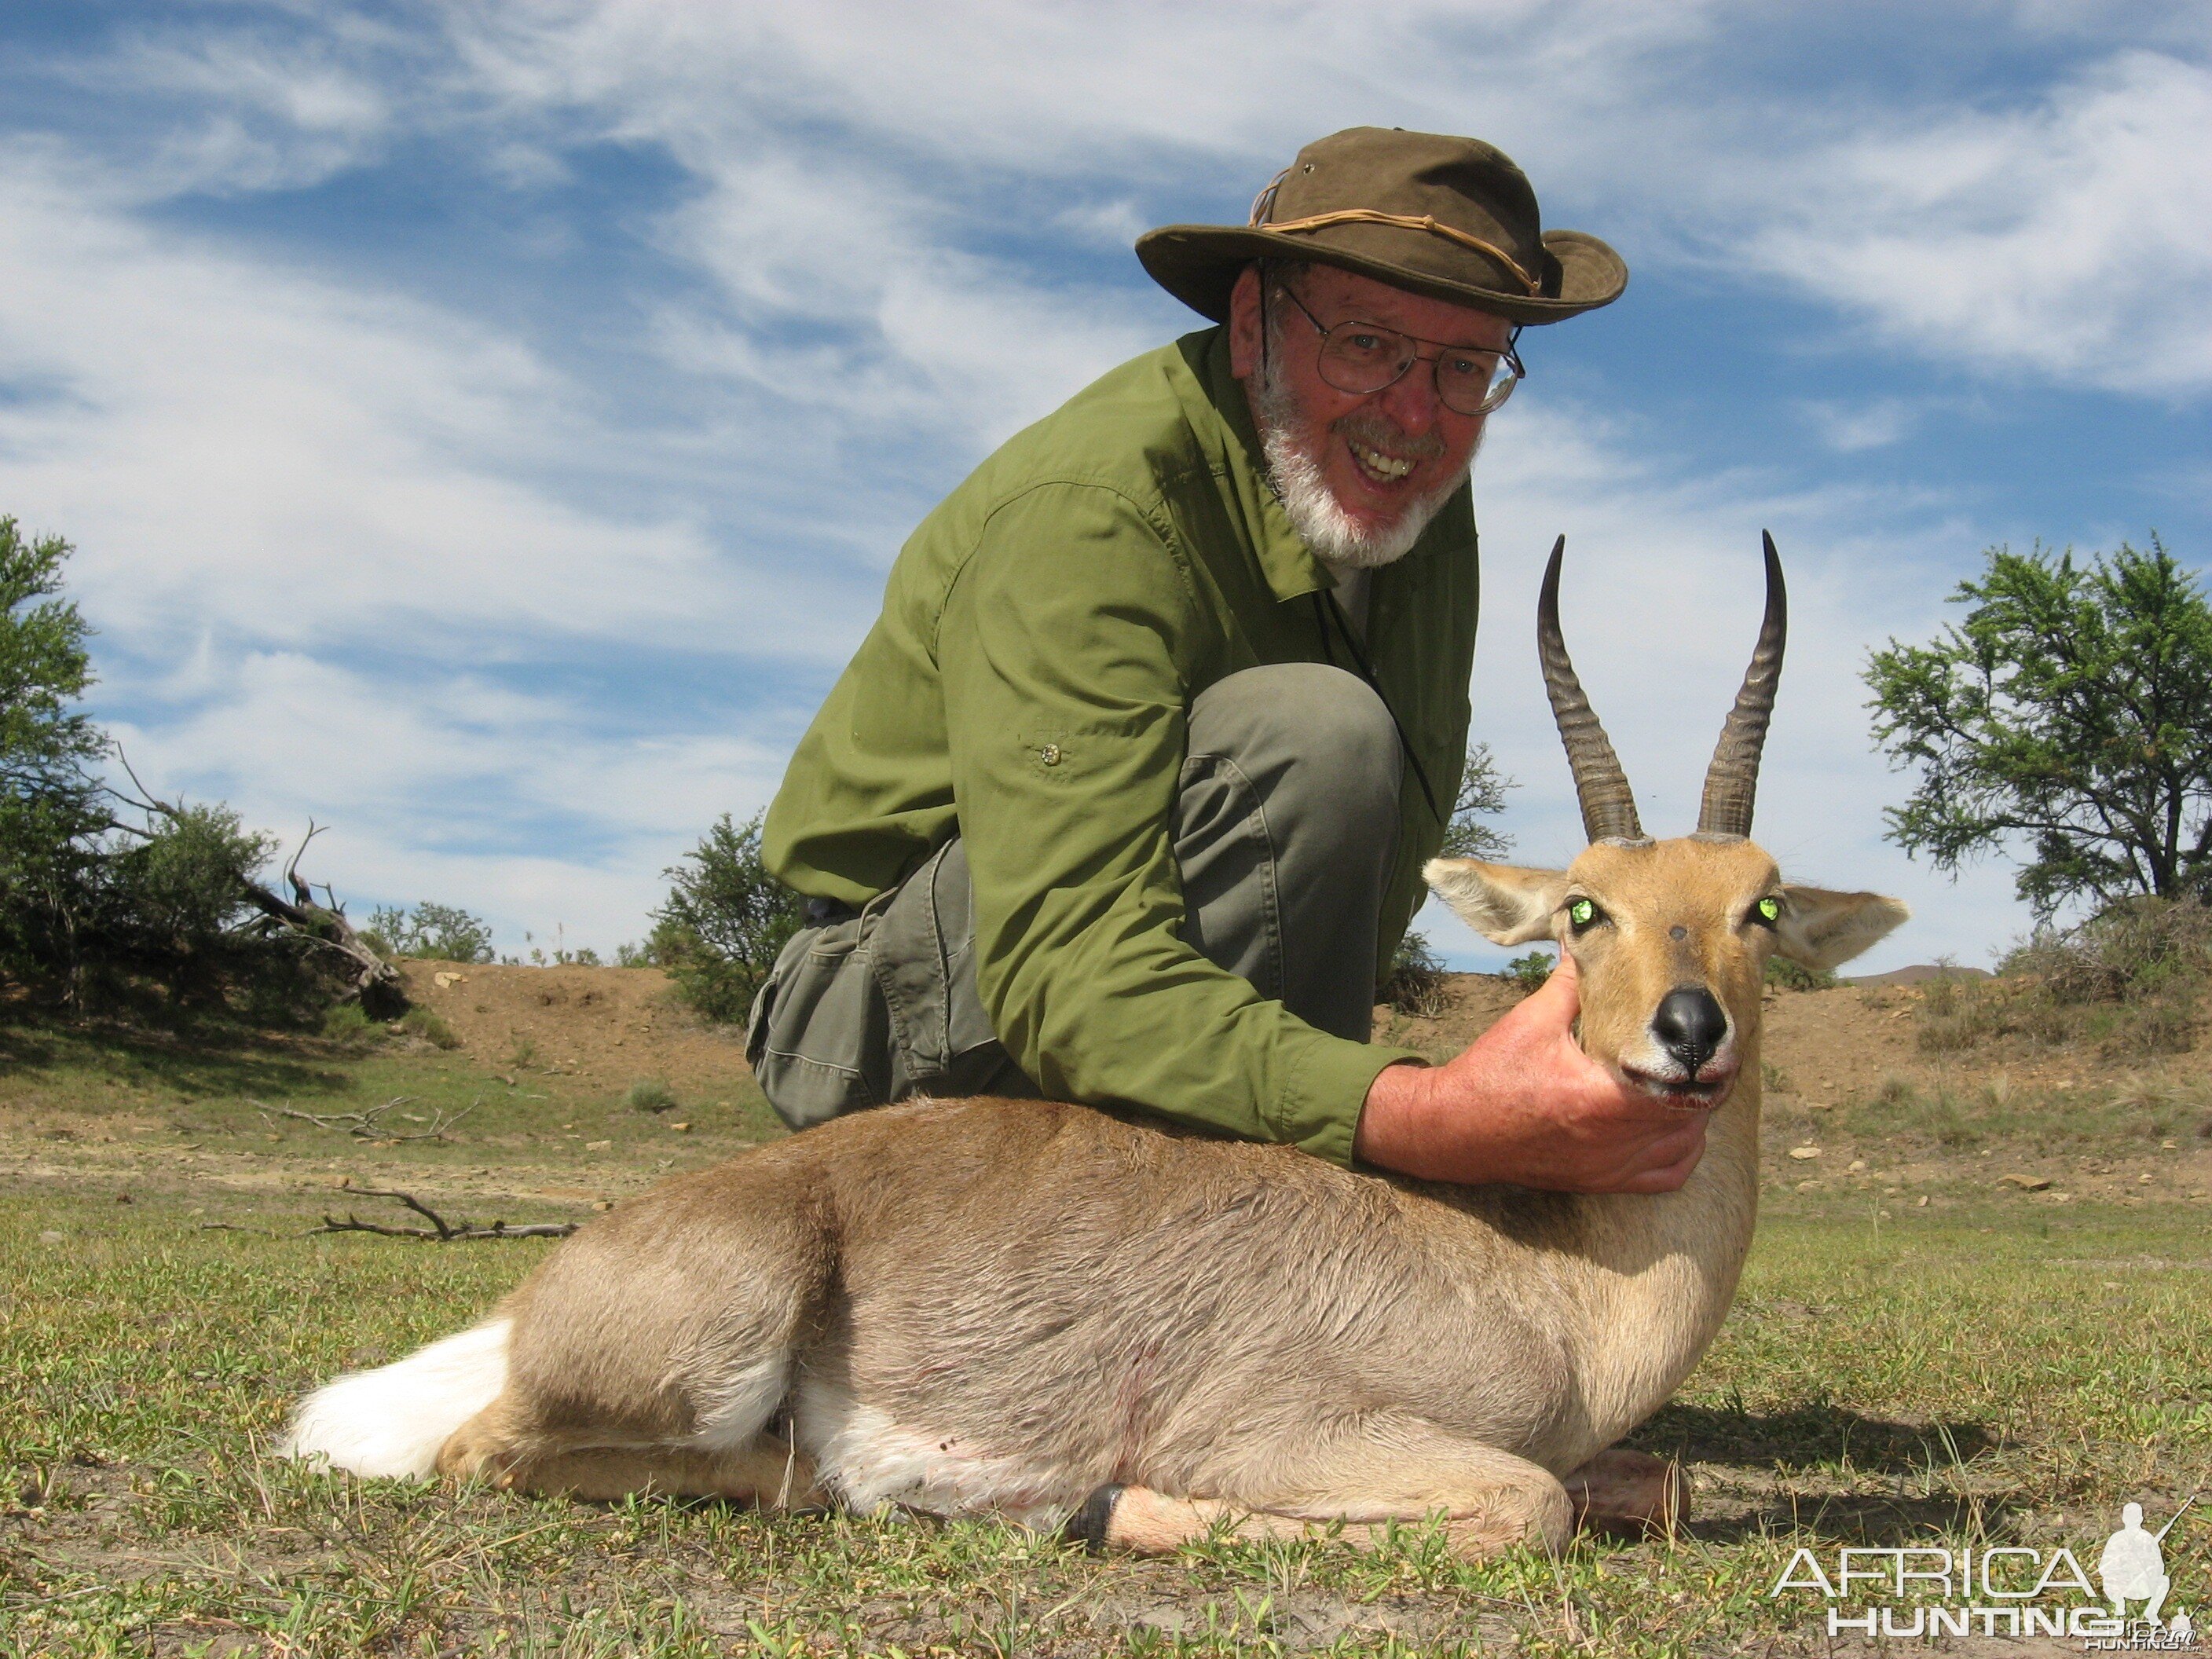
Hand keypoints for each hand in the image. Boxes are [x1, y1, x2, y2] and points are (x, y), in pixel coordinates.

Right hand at [1353, 954, 1710, 1191]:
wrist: (1456, 1130)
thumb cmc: (1493, 1075)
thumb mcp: (1532, 1021)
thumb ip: (1571, 983)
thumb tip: (1586, 939)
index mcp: (1602, 1098)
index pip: (1680, 1086)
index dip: (1703, 1063)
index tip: (1711, 1041)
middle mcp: (1612, 1139)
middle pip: (1692, 1115)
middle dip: (1704, 1085)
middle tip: (1704, 1055)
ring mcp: (1611, 1166)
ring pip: (1686, 1146)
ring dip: (1695, 1116)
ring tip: (1689, 1085)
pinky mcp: (1603, 1181)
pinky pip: (1666, 1176)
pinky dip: (1681, 1153)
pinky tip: (1675, 1126)